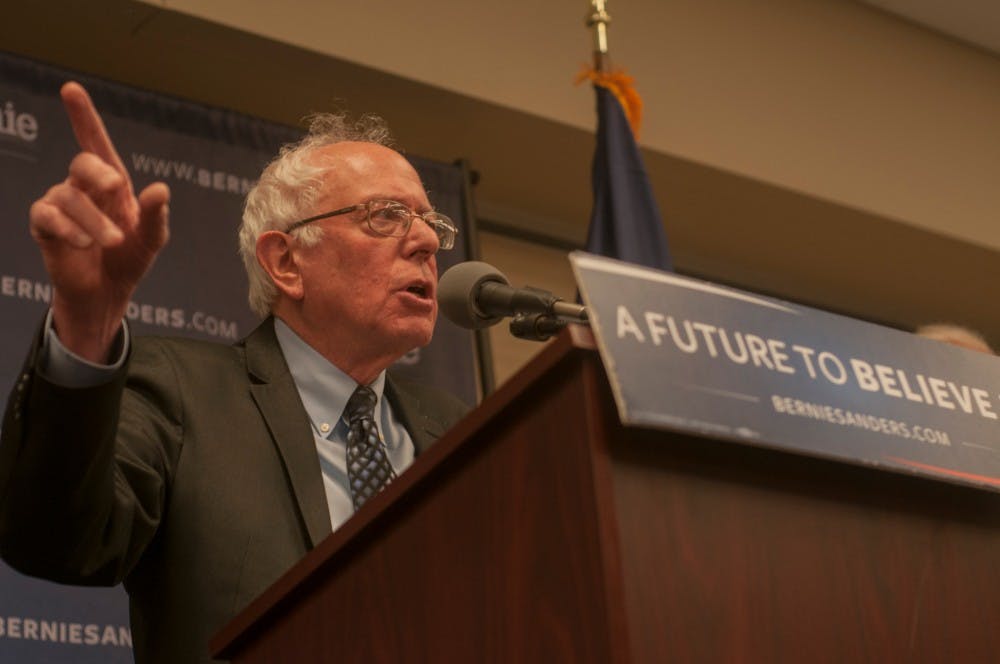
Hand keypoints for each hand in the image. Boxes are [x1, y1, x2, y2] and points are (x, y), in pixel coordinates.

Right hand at [29, 82, 169, 362]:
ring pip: (69, 196)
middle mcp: (84, 189)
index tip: (71, 90)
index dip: (84, 117)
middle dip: (99, 173)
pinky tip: (83, 243)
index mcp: (112, 185)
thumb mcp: (151, 239)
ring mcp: (62, 206)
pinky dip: (68, 228)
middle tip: (117, 189)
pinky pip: (47, 216)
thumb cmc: (129, 259)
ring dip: (95, 219)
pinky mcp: (45, 228)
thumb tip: (161, 189)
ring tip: (114, 241)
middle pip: (82, 163)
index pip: (96, 145)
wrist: (108, 293)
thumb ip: (156, 215)